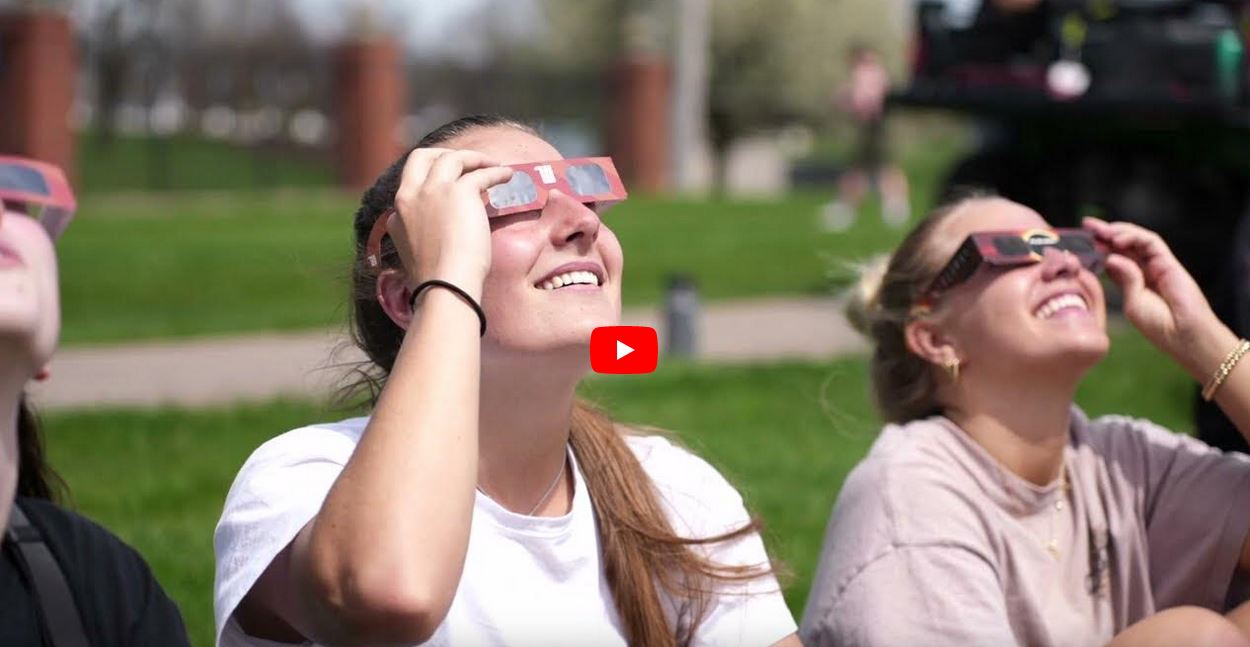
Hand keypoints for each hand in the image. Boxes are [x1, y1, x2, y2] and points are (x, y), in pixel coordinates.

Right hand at [387, 148, 513, 296]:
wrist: (445, 285)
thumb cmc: (437, 279)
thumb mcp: (416, 252)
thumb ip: (420, 232)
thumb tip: (440, 227)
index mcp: (399, 212)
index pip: (410, 182)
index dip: (432, 179)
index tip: (451, 184)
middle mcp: (411, 195)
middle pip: (422, 156)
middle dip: (443, 153)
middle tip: (465, 161)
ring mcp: (434, 190)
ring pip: (453, 158)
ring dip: (474, 158)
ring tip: (492, 164)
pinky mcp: (460, 192)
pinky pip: (481, 173)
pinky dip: (495, 171)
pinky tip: (507, 175)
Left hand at [1084, 216, 1232, 374]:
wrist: (1185, 335)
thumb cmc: (1159, 326)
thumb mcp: (1133, 303)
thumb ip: (1124, 279)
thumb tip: (1111, 258)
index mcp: (1132, 283)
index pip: (1112, 259)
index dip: (1097, 249)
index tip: (1079, 242)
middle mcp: (1144, 271)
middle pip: (1122, 246)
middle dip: (1104, 234)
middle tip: (1086, 224)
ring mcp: (1157, 265)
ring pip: (1136, 240)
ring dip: (1118, 232)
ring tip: (1101, 231)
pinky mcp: (1169, 262)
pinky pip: (1151, 243)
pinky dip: (1134, 237)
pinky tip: (1118, 239)